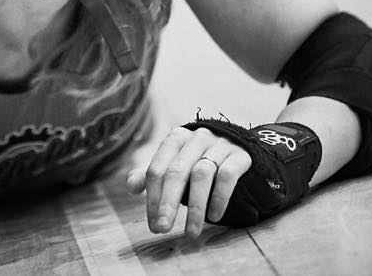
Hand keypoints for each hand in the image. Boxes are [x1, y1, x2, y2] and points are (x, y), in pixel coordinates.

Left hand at [127, 126, 251, 238]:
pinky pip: (227, 175)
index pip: (157, 170)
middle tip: (163, 228)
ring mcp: (219, 144)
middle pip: (176, 172)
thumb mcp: (175, 165)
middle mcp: (196, 138)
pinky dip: (219, 198)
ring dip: (194, 207)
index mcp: (175, 139)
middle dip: (168, 203)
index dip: (152, 198)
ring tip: (191, 232)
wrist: (240, 148)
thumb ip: (153, 175)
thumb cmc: (199, 160)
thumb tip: (131, 185)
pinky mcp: (240, 155)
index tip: (153, 225)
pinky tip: (214, 216)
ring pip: (202, 175)